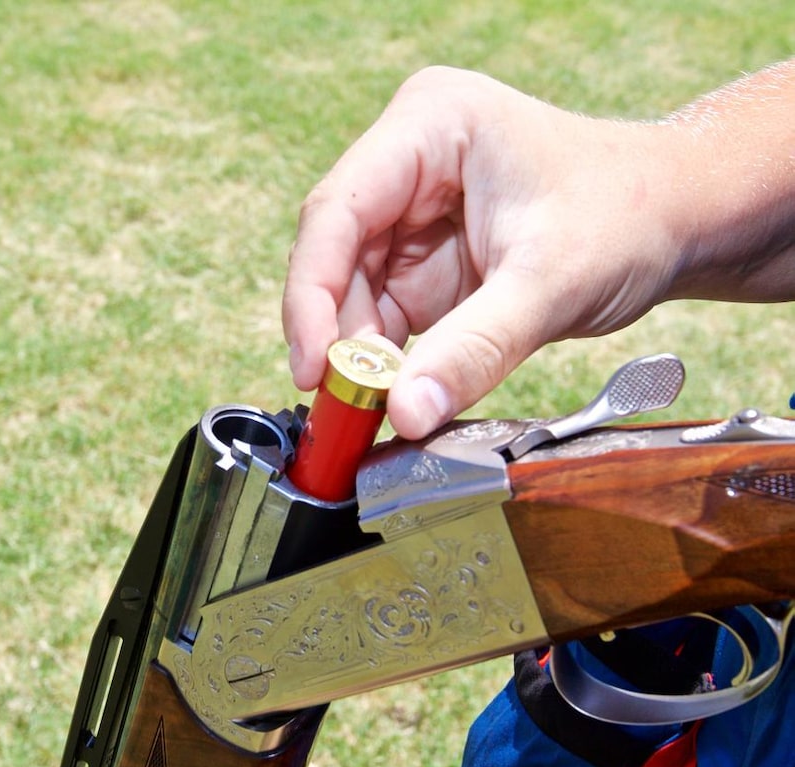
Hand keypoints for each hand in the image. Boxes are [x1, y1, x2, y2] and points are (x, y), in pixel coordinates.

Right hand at [283, 63, 794, 438]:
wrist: (678, 221)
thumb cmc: (627, 216)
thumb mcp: (549, 284)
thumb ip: (473, 350)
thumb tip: (403, 416)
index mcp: (432, 125)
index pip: (338, 210)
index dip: (313, 295)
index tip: (315, 370)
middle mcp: (411, 163)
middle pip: (337, 257)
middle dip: (339, 338)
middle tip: (344, 411)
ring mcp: (416, 215)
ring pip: (356, 296)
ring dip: (362, 360)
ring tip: (374, 414)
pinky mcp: (430, 263)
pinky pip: (389, 320)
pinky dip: (389, 366)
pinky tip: (397, 400)